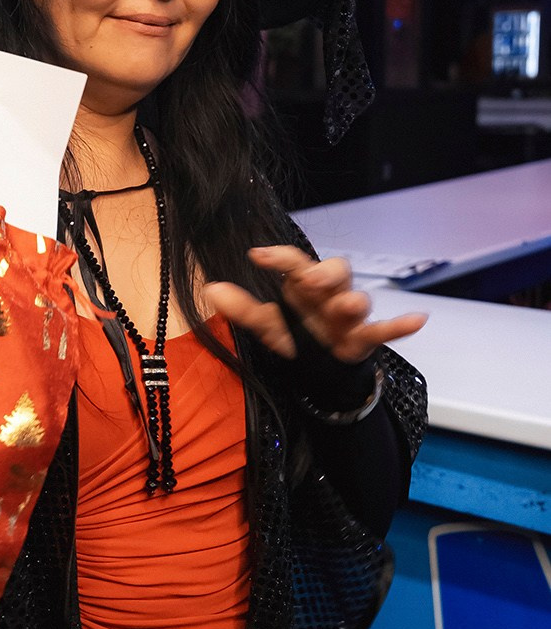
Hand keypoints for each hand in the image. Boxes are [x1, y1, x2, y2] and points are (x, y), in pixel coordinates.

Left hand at [204, 246, 426, 364]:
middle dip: (326, 273)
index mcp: (304, 287)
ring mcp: (349, 318)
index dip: (279, 257)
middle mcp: (329, 296)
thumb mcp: (268, 326)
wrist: (323, 373)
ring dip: (354, 301)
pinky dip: (400, 325)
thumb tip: (211, 290)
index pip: (295, 263)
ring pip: (358, 300)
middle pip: (337, 271)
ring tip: (349, 305)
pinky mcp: (364, 340)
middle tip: (310, 279)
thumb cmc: (298, 336)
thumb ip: (243, 309)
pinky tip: (417, 319)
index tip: (256, 255)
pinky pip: (384, 330)